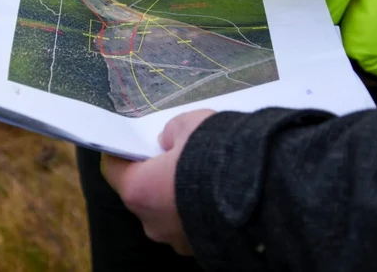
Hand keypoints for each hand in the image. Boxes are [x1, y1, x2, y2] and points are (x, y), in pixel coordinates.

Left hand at [101, 109, 215, 254]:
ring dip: (180, 197)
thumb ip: (172, 132)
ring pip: (169, 213)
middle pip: (143, 194)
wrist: (264, 192)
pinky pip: (194, 226)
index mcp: (139, 190)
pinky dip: (201, 213)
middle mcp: (151, 222)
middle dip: (156, 176)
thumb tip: (168, 142)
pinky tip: (221, 196)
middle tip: (177, 157)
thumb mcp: (190, 124)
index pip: (112, 169)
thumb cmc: (214, 154)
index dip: (122, 152)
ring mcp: (177, 241)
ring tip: (206, 178)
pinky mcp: (203, 251)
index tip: (135, 142)